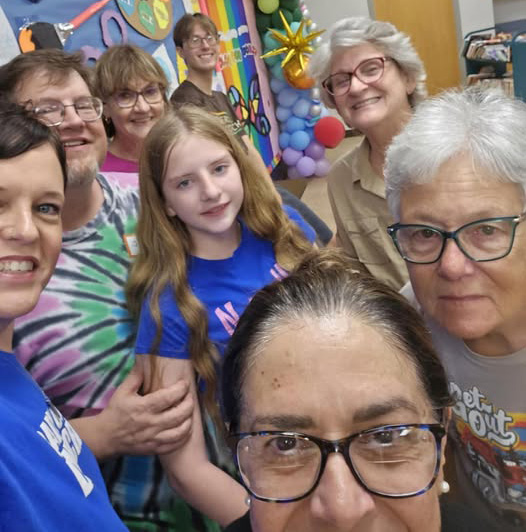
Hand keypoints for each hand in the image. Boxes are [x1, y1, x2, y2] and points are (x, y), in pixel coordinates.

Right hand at [78, 363, 193, 458]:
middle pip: (179, 414)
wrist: (105, 436)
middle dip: (189, 403)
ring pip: (180, 431)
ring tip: (189, 411)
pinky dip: (184, 436)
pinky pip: (175, 445)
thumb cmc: (115, 411)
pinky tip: (185, 427)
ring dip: (189, 420)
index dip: (181, 388)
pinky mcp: (154, 449)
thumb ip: (136, 375)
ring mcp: (153, 438)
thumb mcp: (123, 391)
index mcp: (143, 407)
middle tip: (190, 396)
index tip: (184, 383)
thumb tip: (146, 359)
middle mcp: (150, 423)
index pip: (168, 397)